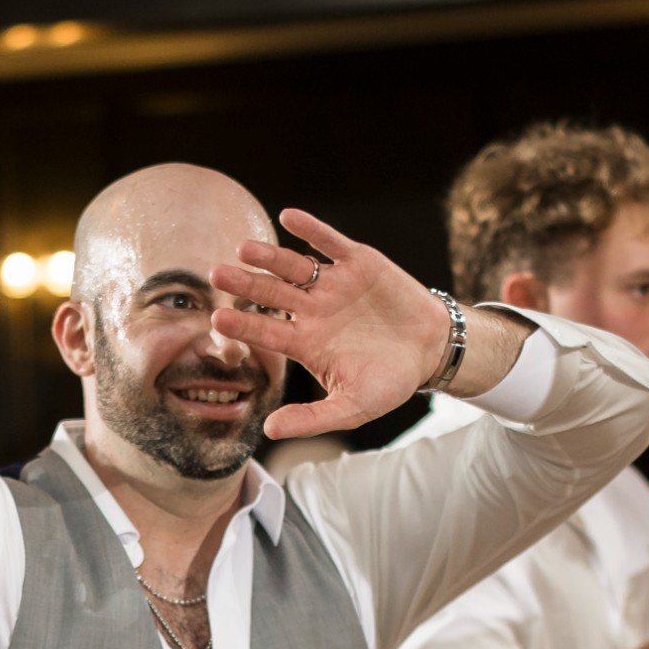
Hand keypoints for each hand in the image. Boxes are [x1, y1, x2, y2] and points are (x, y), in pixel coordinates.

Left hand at [204, 209, 489, 436]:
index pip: (266, 332)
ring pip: (293, 267)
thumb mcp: (352, 407)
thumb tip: (269, 431)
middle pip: (271, 294)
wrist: (432, 350)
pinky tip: (289, 217)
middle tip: (216, 275)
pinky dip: (311, 230)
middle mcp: (312, 310)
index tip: (217, 319)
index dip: (243, 325)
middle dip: (245, 284)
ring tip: (244, 249)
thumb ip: (312, 419)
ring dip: (269, 257)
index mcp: (305, 342)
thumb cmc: (389, 382)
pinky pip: (330, 242)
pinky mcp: (357, 262)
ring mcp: (332, 284)